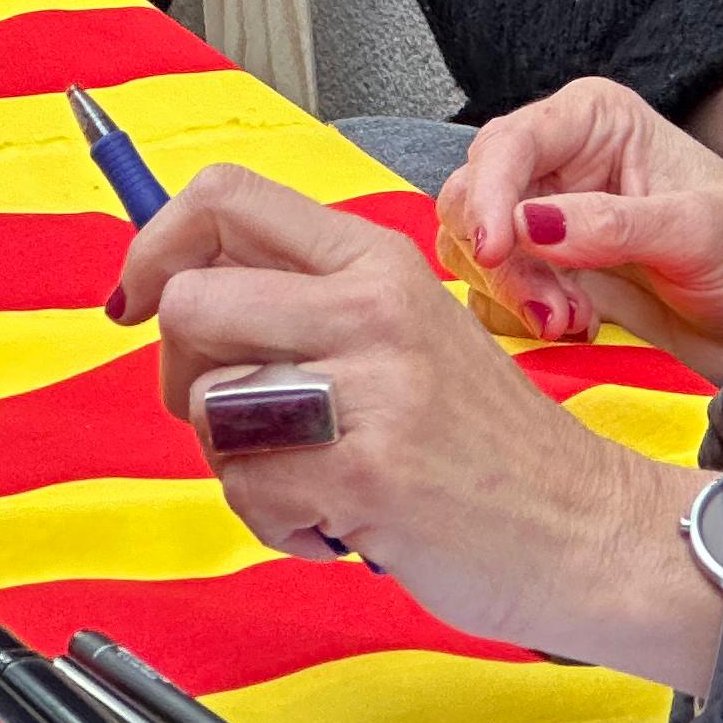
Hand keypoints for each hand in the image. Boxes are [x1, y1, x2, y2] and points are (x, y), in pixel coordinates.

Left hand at [113, 167, 722, 689]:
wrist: (585, 525)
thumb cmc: (489, 442)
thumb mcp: (409, 329)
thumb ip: (309, 300)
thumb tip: (176, 281)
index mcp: (378, 260)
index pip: (225, 197)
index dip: (152, 245)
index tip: (137, 298)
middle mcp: (372, 307)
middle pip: (189, 302)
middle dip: (181, 375)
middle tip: (235, 416)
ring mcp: (370, 387)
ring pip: (206, 404)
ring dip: (235, 461)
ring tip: (307, 476)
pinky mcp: (364, 471)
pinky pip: (244, 488)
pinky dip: (273, 521)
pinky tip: (334, 519)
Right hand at [442, 76, 722, 380]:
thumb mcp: (698, 230)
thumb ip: (611, 224)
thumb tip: (531, 224)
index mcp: (596, 121)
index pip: (508, 142)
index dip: (490, 195)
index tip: (499, 251)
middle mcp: (563, 161)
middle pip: (475, 194)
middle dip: (501, 259)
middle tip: (555, 308)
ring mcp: (552, 220)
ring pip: (474, 247)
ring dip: (512, 292)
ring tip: (574, 319)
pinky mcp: (552, 273)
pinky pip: (494, 291)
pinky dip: (520, 315)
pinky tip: (577, 326)